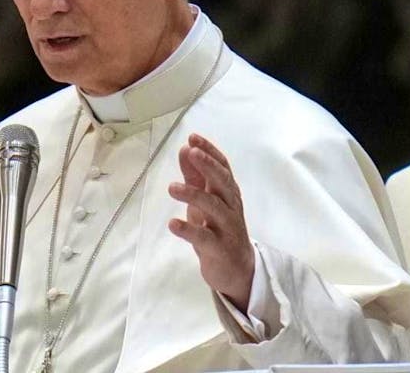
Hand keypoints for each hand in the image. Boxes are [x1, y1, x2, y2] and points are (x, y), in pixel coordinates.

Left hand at [168, 133, 254, 309]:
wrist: (237, 270)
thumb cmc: (218, 229)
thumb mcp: (205, 201)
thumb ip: (195, 177)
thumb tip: (185, 150)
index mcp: (228, 194)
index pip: (223, 167)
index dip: (210, 152)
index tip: (193, 138)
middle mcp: (231, 207)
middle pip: (223, 183)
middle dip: (208, 166)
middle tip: (191, 153)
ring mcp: (227, 228)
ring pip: (213, 208)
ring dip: (193, 195)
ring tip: (172, 187)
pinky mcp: (219, 249)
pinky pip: (204, 238)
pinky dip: (188, 230)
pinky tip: (172, 223)